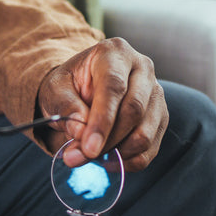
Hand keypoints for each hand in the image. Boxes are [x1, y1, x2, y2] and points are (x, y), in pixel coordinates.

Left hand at [37, 38, 167, 171]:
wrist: (84, 88)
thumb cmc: (69, 86)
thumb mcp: (55, 89)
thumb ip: (65, 107)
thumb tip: (80, 132)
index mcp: (115, 53)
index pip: (114, 86)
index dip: (102, 120)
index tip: (88, 148)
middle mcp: (142, 68)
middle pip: (134, 110)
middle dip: (107, 140)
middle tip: (79, 157)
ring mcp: (155, 93)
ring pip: (145, 133)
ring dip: (116, 153)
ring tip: (90, 156)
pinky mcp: (160, 117)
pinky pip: (150, 148)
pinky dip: (128, 162)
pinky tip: (107, 159)